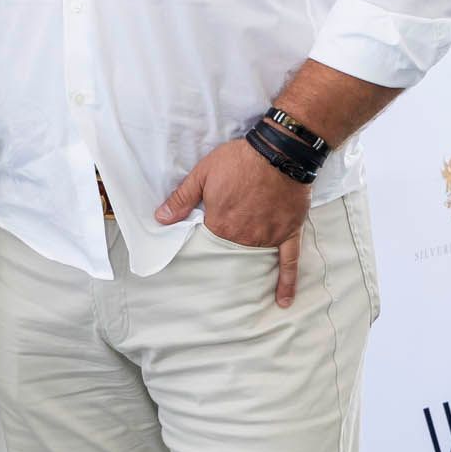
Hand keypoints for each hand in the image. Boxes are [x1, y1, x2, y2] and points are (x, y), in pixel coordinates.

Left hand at [155, 137, 311, 307]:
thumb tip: (160, 219)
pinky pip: (289, 262)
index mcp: (222, 225)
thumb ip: (182, 198)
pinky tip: (283, 301)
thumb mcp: (203, 174)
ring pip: (256, 262)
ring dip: (249, 274)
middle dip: (224, 262)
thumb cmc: (239, 160)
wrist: (280, 150)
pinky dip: (287, 283)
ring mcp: (268, 237)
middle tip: (217, 277)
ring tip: (240, 291)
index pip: (206, 246)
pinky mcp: (289, 233)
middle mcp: (245, 237)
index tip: (196, 257)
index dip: (202, 247)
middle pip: (230, 256)